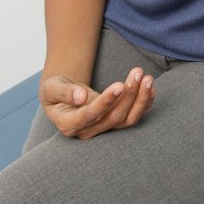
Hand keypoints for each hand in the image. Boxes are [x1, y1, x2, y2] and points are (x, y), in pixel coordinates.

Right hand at [40, 68, 155, 139]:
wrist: (62, 97)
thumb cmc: (55, 92)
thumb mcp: (52, 88)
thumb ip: (64, 92)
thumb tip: (80, 96)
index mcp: (69, 124)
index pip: (90, 115)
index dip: (106, 101)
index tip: (119, 85)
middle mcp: (88, 131)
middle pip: (113, 117)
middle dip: (128, 94)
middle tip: (138, 72)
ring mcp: (103, 129)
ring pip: (127, 120)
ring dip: (140, 99)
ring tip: (147, 78)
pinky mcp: (115, 123)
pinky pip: (133, 117)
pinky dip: (145, 103)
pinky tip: (150, 87)